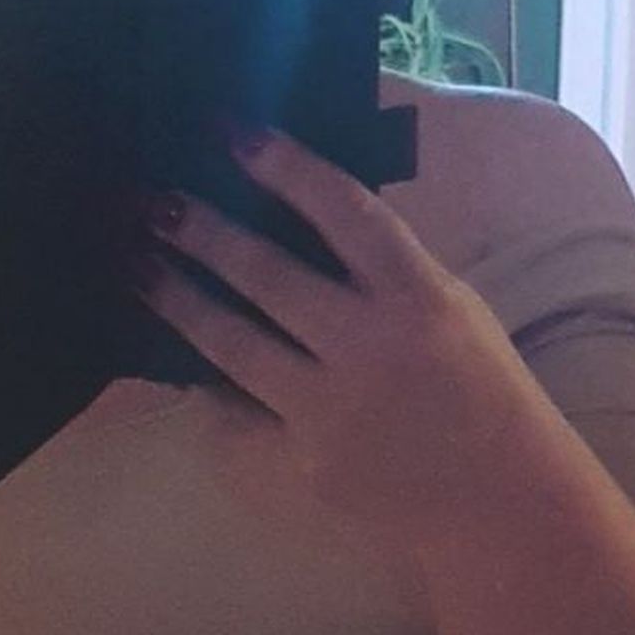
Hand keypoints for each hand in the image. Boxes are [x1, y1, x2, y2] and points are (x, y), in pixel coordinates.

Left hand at [137, 124, 535, 547]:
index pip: (345, 212)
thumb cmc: (476, 390)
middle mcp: (370, 349)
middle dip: (201, 231)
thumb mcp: (449, 309)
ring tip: (135, 267)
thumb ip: (382, 270)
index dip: (286, 167)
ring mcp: (331, 413)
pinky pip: (236, 418)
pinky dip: (209, 390)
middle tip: (151, 200)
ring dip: (176, 299)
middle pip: (267, 275)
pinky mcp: (302, 467)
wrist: (499, 501)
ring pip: (232, 345)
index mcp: (418, 297)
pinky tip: (180, 365)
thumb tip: (295, 216)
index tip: (233, 132)